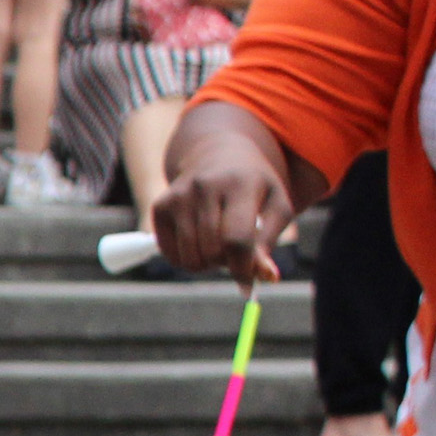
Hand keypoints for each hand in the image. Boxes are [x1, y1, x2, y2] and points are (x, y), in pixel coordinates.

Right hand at [152, 131, 290, 286]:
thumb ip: (269, 242)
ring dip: (207, 264)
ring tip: (219, 246)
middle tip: (235, 253)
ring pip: (191, 258)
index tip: (247, 281)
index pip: (237, 238)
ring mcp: (179, 195)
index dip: (242, 266)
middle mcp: (204, 186)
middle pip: (212, 252)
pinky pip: (172, 255)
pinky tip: (199, 243)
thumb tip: (267, 279)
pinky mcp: (160, 206)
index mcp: (240, 184)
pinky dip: (187, 259)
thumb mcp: (274, 207)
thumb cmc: (254, 187)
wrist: (219, 154)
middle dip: (226, 263)